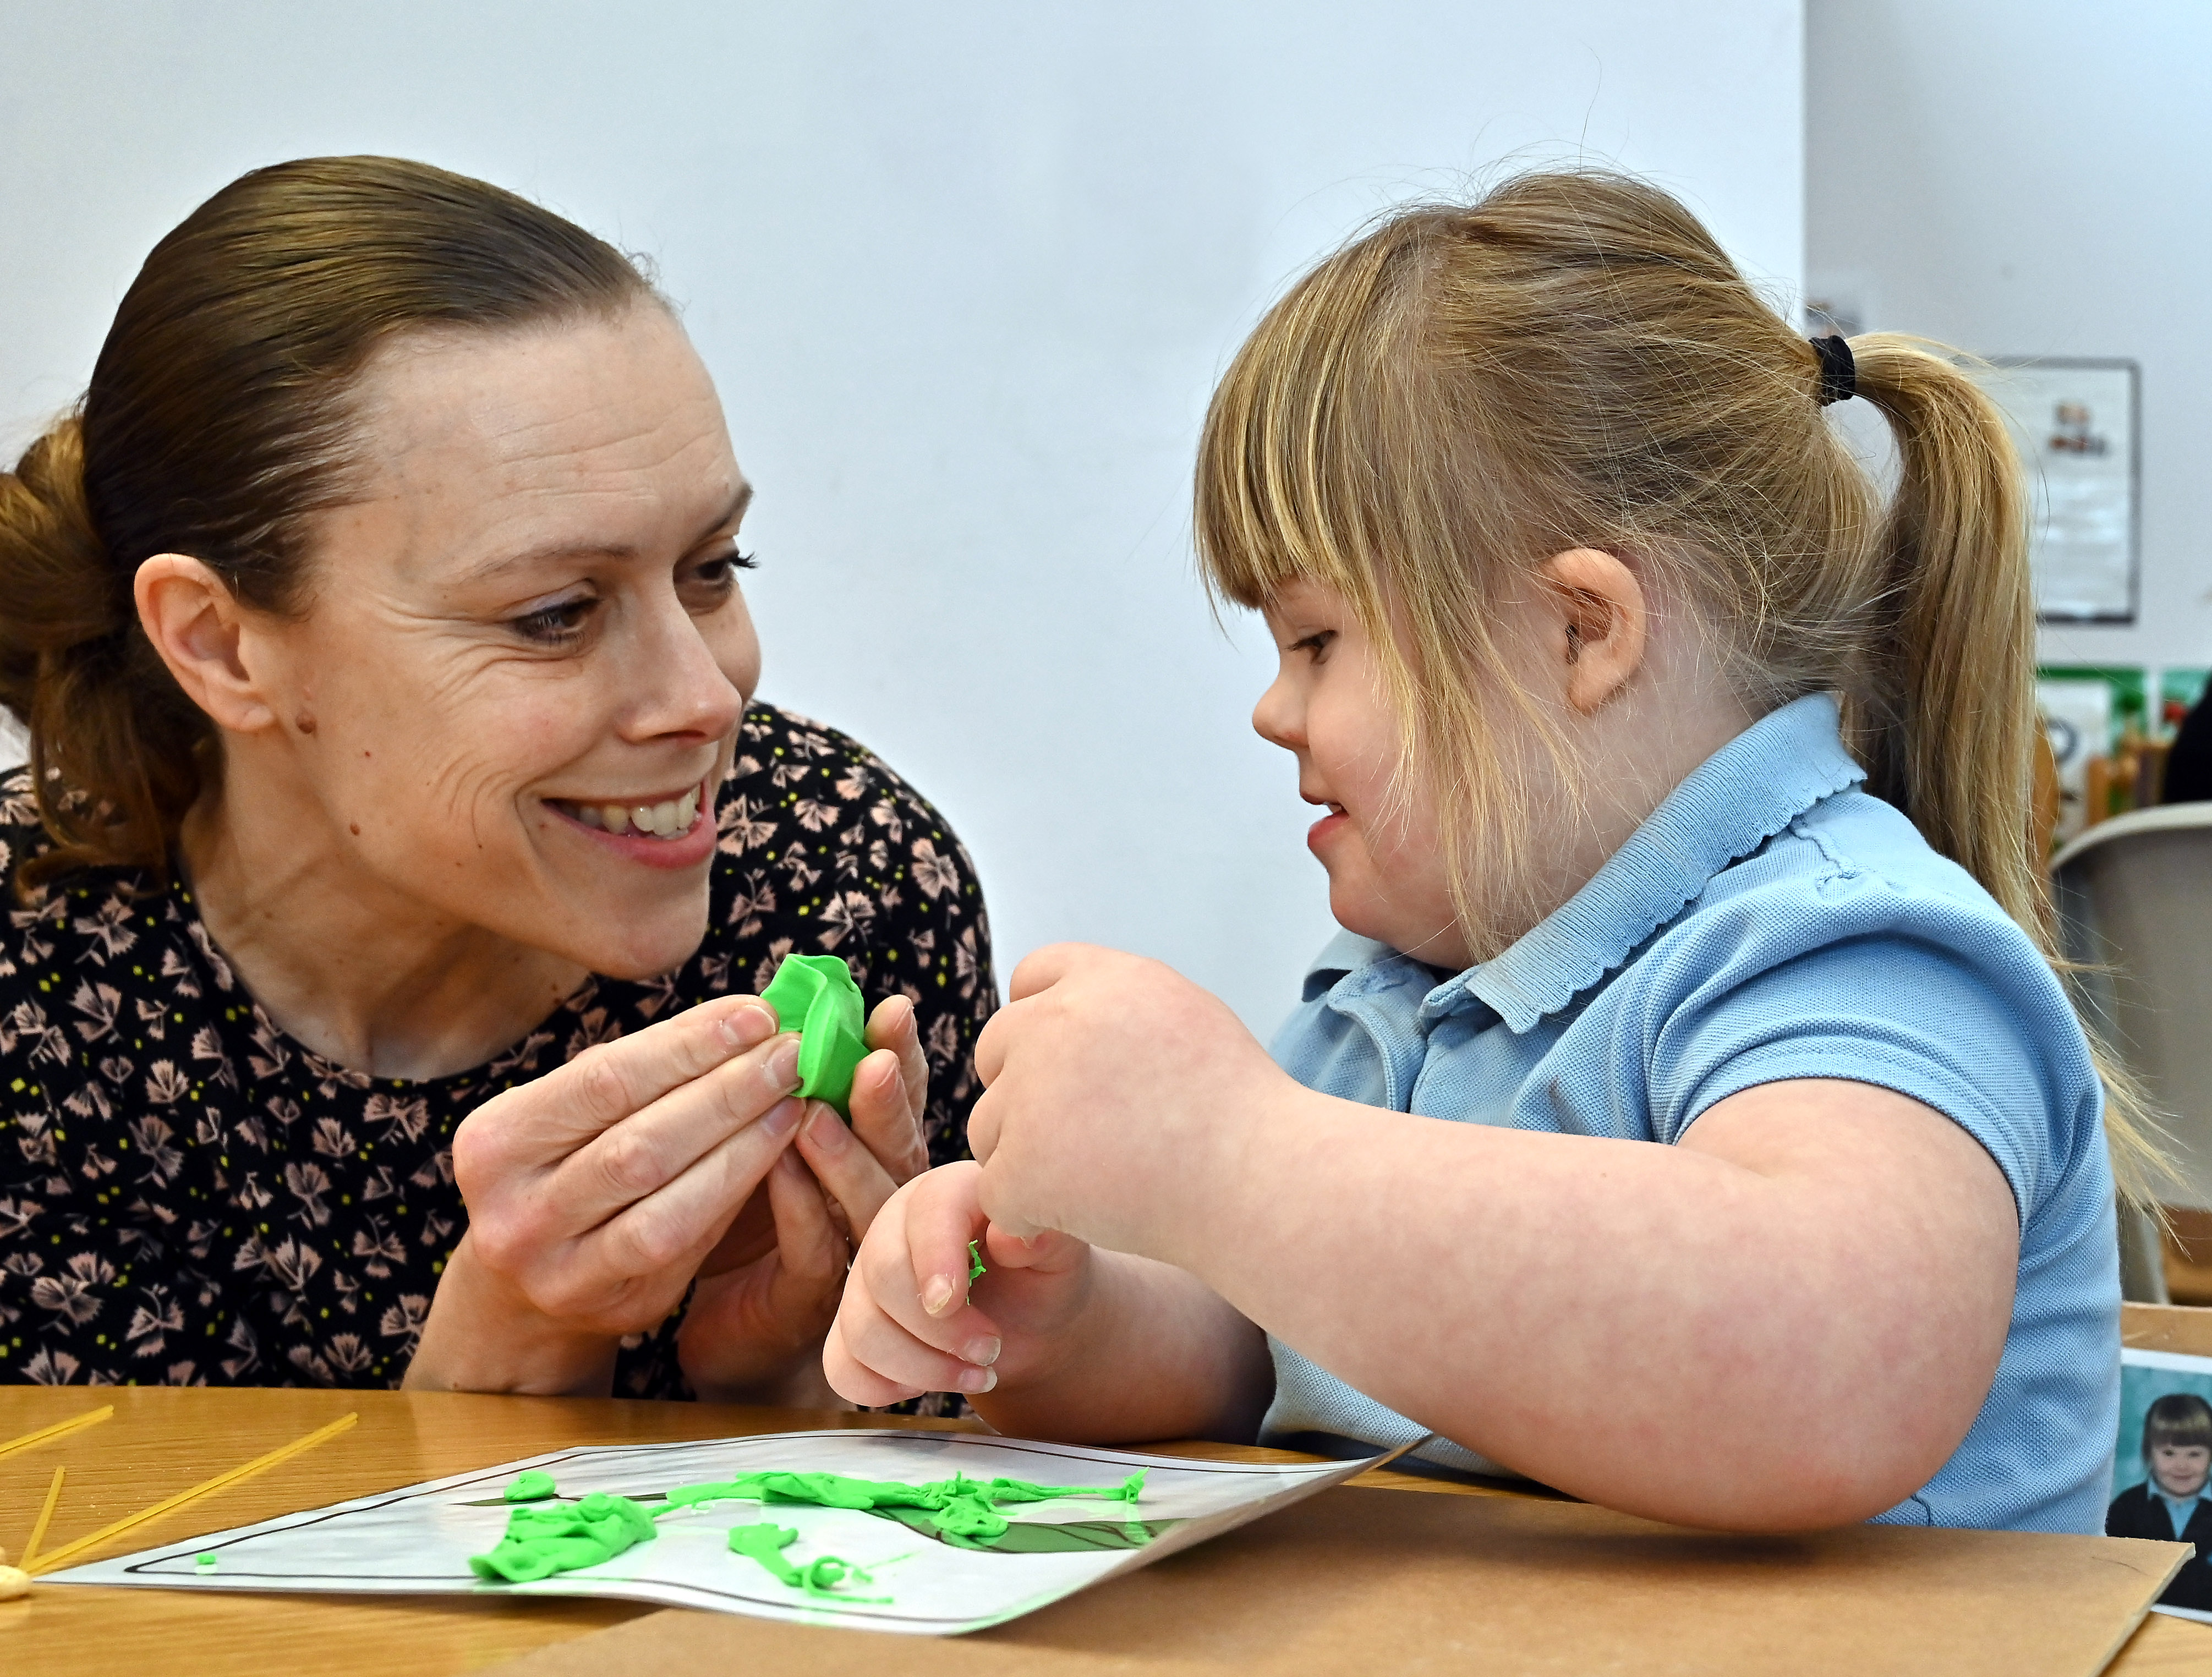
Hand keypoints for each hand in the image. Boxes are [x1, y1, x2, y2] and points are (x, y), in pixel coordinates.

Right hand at [411, 995, 805, 1393]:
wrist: (521, 1288)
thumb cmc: (559, 1167)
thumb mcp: (561, 1115)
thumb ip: (632, 1071)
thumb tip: (739, 1021)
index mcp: (493, 1143)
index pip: (604, 1081)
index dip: (688, 1045)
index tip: (756, 1014)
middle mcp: (516, 1213)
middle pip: (641, 1143)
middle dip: (728, 1090)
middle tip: (793, 1051)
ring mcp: (563, 1271)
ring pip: (669, 1203)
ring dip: (744, 1145)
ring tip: (793, 1099)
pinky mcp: (617, 1306)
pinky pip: (689, 1244)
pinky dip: (736, 1192)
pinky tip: (776, 1153)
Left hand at [678, 994, 934, 1400]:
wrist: (717, 1328)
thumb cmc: (741, 1219)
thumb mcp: (765, 1139)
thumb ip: (785, 1086)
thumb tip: (779, 1001)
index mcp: (867, 1155)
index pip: (896, 1100)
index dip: (901, 1057)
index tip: (893, 1010)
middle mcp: (872, 1201)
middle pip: (898, 1146)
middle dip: (889, 1099)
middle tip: (876, 1056)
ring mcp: (848, 1253)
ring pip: (870, 1200)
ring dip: (848, 1152)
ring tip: (819, 1110)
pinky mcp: (809, 1300)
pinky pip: (817, 1251)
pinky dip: (801, 1206)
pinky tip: (781, 1168)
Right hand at [824, 1160, 1096, 1405]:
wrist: (1029, 1322)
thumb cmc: (1042, 1278)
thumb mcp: (1062, 1255)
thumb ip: (1047, 1238)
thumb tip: (1013, 1237)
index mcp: (946, 1194)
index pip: (925, 1212)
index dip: (934, 1258)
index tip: (954, 1302)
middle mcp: (894, 1230)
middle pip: (882, 1274)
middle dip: (937, 1329)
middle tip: (991, 1350)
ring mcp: (866, 1282)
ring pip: (861, 1329)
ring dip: (921, 1368)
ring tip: (979, 1374)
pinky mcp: (854, 1330)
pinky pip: (841, 1366)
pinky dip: (883, 1388)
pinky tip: (927, 1385)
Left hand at [967, 944, 1285, 1258]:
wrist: (1262, 1182)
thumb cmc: (1235, 1110)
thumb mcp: (1183, 1014)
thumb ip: (1112, 1002)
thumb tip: (1050, 1004)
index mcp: (1101, 978)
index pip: (1030, 976)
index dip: (1044, 1021)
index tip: (1077, 1067)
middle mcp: (1057, 1022)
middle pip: (996, 1048)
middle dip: (1026, 1088)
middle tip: (1084, 1134)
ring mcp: (1034, 1094)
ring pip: (989, 1124)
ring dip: (1026, 1153)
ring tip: (1101, 1177)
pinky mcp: (1022, 1166)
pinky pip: (998, 1190)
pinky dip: (1032, 1212)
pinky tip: (1088, 1215)